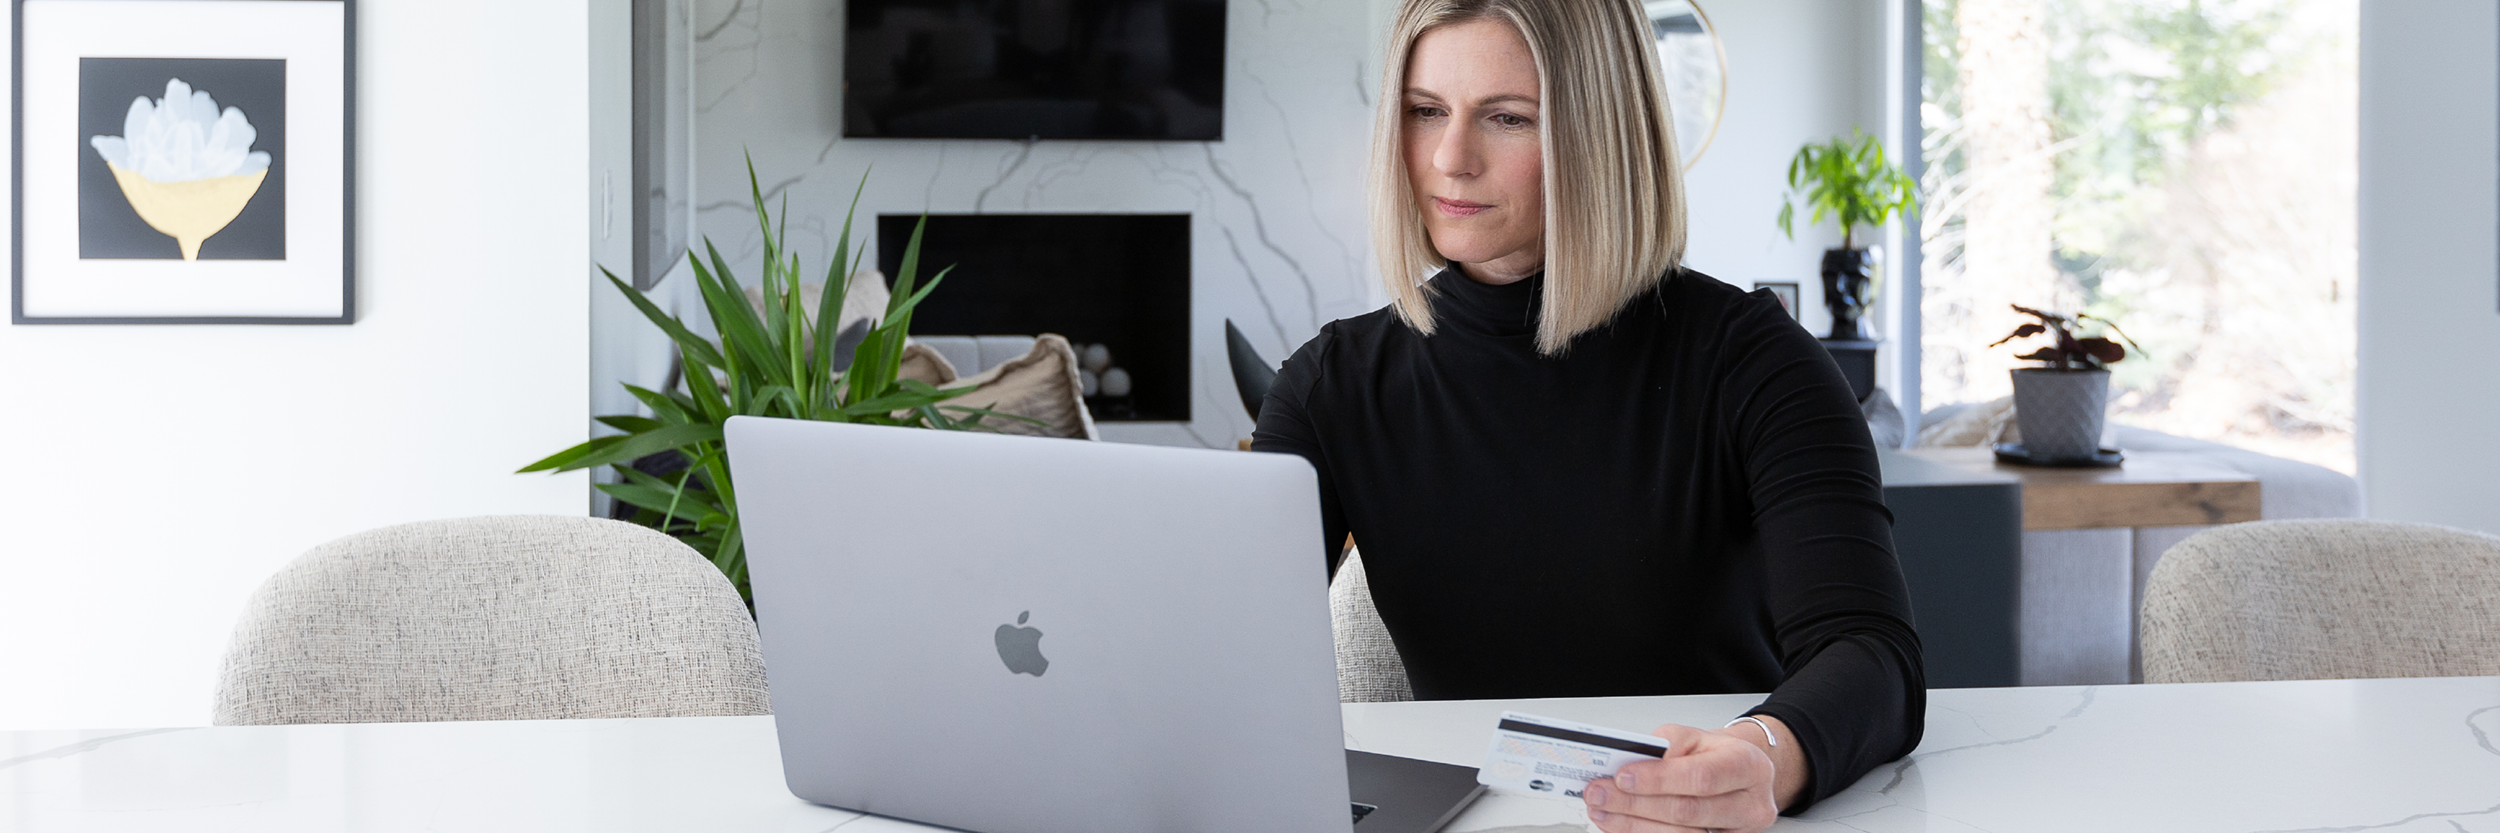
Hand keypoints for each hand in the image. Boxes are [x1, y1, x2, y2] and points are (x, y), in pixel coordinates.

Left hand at [1580, 723, 1785, 832]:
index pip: (1702, 777)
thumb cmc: (1715, 754)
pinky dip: (1644, 832)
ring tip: (1603, 810)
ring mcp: (1737, 831)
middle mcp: (1749, 804)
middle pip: (1688, 811)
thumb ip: (1667, 746)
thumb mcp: (1695, 736)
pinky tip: (1621, 824)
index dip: (1659, 780)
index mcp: (1748, 766)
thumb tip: (1631, 764)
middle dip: (1636, 804)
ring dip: (1634, 824)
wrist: (1736, 772)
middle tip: (1600, 794)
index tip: (1622, 777)